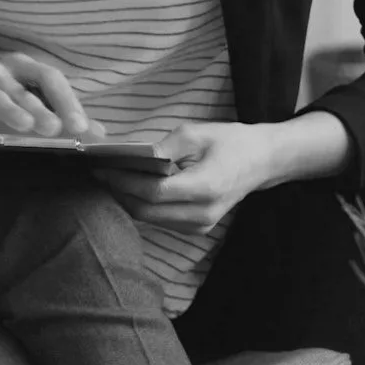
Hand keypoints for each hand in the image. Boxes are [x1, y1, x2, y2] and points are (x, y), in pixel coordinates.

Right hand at [0, 50, 103, 137]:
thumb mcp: (26, 110)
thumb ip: (61, 119)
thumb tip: (101, 135)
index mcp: (21, 69)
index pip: (49, 79)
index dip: (67, 101)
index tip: (82, 127)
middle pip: (24, 84)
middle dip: (41, 107)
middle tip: (56, 129)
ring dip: (10, 109)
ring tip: (25, 127)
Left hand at [93, 122, 277, 232]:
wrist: (263, 162)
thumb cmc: (231, 143)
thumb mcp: (196, 134)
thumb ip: (162, 148)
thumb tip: (130, 157)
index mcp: (205, 188)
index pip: (153, 192)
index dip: (123, 181)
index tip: (102, 167)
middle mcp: (203, 214)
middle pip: (146, 211)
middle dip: (119, 192)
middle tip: (101, 173)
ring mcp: (201, 226)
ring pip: (150, 219)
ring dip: (128, 200)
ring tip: (113, 178)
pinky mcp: (197, 229)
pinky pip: (160, 220)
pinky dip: (142, 205)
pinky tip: (134, 187)